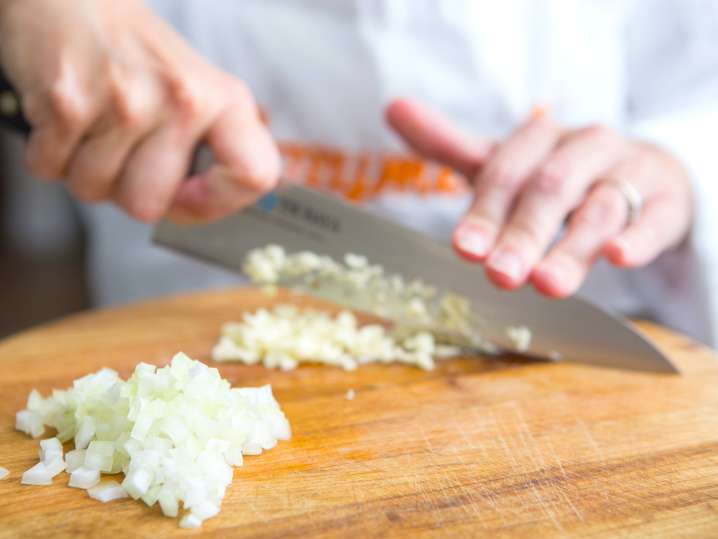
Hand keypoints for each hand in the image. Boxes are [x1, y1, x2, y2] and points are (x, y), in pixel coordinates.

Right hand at [0, 0, 279, 222]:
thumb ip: (212, 152)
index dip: (219, 203)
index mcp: (224, 100)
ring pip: (94, 190)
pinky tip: (66, 117)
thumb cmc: (139, 58)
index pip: (255, 175)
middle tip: (122, 149)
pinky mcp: (69, 100)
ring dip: (84, 170)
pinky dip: (49, 154)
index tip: (189, 196)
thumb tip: (201, 211)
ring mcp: (126, 101)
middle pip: (149, 206)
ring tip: (94, 124)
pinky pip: (50, 169)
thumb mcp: (198, 92)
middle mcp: (183, 100)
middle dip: (125, 190)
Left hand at [387, 98, 693, 297]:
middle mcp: (582, 149)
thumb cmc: (557, 175)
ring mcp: (628, 172)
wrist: (637, 173)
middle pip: (550, 190)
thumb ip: (450, 145)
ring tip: (548, 284)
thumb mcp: (504, 163)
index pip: (505, 173)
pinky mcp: (666, 200)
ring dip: (573, 247)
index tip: (465, 249)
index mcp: (538, 140)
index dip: (484, 212)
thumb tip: (392, 108)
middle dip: (523, 234)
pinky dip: (639, 237)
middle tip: (500, 274)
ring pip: (601, 207)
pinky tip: (620, 257)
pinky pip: (656, 217)